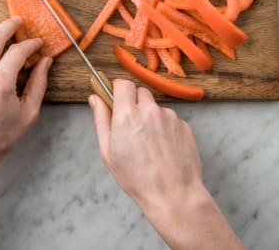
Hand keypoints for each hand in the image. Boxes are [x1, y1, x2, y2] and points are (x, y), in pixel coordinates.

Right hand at [89, 80, 243, 249]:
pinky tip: (163, 148)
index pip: (123, 83)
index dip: (118, 89)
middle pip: (140, 92)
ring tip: (149, 144)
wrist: (173, 194)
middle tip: (131, 126)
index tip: (116, 97)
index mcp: (127, 115)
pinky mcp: (183, 125)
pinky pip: (170, 119)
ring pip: (155, 107)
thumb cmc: (138, 178)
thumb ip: (101, 120)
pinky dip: (165, 128)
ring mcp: (169, 117)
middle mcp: (149, 110)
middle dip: (134, 103)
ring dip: (150, 117)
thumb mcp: (108, 152)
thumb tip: (95, 99)